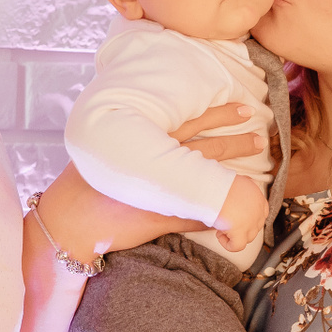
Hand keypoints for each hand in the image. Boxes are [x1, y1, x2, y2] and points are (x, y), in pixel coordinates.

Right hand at [35, 104, 266, 262]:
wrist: (70, 221)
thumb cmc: (85, 187)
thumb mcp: (111, 157)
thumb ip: (138, 150)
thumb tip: (164, 146)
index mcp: (144, 141)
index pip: (191, 123)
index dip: (219, 116)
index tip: (243, 110)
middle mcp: (157, 162)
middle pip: (207, 147)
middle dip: (236, 140)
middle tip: (260, 134)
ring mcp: (163, 190)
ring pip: (208, 177)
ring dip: (236, 172)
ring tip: (254, 168)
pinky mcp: (163, 217)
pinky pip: (200, 214)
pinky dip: (220, 212)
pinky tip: (238, 212)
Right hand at [214, 175, 266, 252]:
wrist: (213, 187)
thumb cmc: (220, 183)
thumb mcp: (239, 182)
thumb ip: (245, 190)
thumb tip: (239, 196)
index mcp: (259, 198)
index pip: (260, 215)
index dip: (247, 218)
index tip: (236, 216)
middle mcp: (258, 211)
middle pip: (254, 228)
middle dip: (240, 227)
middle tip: (227, 221)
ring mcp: (251, 222)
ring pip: (247, 238)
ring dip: (234, 235)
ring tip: (221, 226)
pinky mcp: (241, 231)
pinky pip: (237, 246)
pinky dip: (228, 244)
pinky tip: (220, 235)